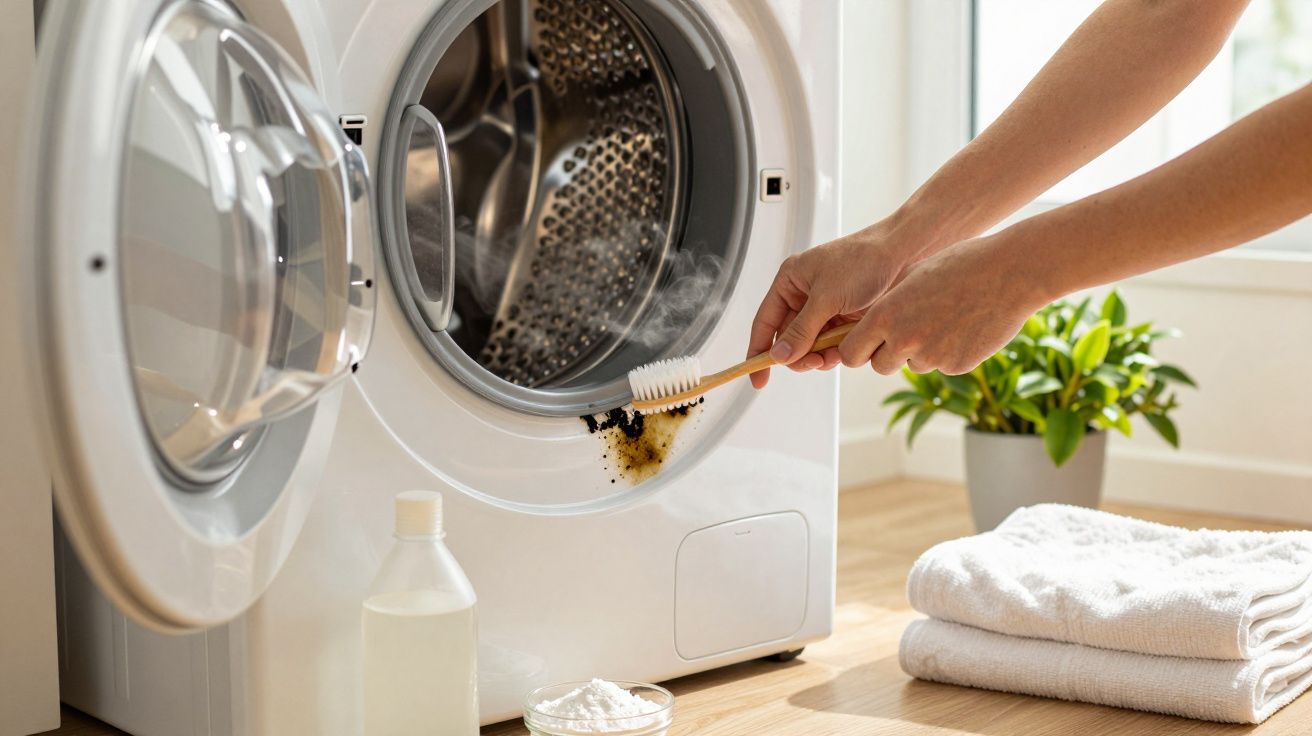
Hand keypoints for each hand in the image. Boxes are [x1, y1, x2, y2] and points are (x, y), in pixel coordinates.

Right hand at [747, 219, 926, 387]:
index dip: (758, 352)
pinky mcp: (843, 319)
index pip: (765, 322)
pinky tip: (844, 350)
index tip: (757, 377)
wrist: (902, 255)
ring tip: (831, 356)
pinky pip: (830, 345)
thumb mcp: (826, 298)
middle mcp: (804, 296)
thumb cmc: (863, 261)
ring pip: (810, 346)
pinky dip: (835, 352)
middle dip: (797, 355)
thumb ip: (801, 330)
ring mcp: (824, 309)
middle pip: (788, 339)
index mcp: (790, 282)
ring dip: (818, 356)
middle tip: (811, 363)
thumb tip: (779, 356)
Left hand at [838, 236, 1047, 374]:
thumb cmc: (959, 265)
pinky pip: (943, 366)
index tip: (865, 345)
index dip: (857, 350)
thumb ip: (888, 306)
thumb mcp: (912, 278)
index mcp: (885, 315)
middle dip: (888, 355)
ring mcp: (932, 357)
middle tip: (907, 333)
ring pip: (914, 365)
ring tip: (945, 319)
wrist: (1008, 273)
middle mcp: (904, 340)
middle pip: (879, 366)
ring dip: (922, 351)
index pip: (851, 352)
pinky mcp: (957, 366)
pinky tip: (966, 326)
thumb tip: (869, 326)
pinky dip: (950, 353)